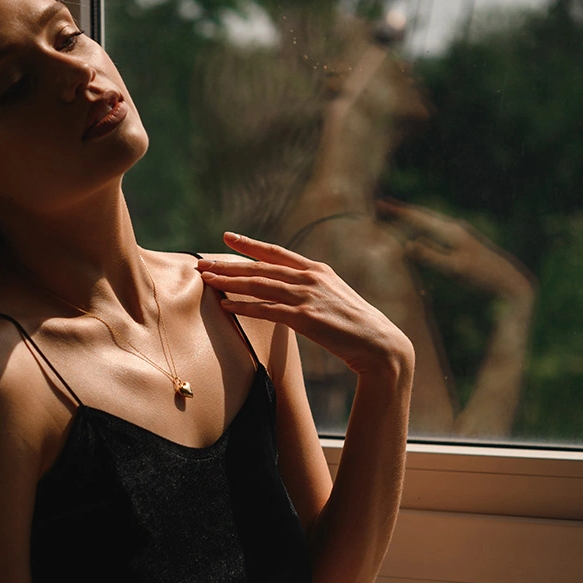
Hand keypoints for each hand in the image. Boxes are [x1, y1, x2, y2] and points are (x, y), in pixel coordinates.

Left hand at [198, 232, 413, 377]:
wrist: (379, 344)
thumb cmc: (355, 325)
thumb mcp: (333, 297)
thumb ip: (311, 289)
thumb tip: (289, 289)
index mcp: (317, 270)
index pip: (276, 253)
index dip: (250, 245)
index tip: (227, 237)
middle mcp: (311, 278)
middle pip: (261, 267)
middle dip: (229, 265)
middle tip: (203, 263)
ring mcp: (308, 297)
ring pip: (260, 285)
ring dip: (230, 283)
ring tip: (208, 281)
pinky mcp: (306, 319)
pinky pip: (268, 310)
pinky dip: (245, 307)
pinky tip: (226, 306)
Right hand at [376, 199, 535, 303]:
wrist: (510, 281)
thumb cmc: (482, 277)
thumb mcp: (455, 269)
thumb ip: (431, 256)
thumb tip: (408, 244)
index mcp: (451, 231)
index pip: (419, 218)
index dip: (398, 211)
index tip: (379, 204)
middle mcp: (456, 228)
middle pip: (424, 215)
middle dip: (403, 210)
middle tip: (382, 205)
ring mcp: (461, 234)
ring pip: (431, 221)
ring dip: (413, 217)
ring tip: (398, 214)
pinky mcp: (464, 243)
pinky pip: (438, 230)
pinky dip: (424, 227)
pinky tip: (422, 231)